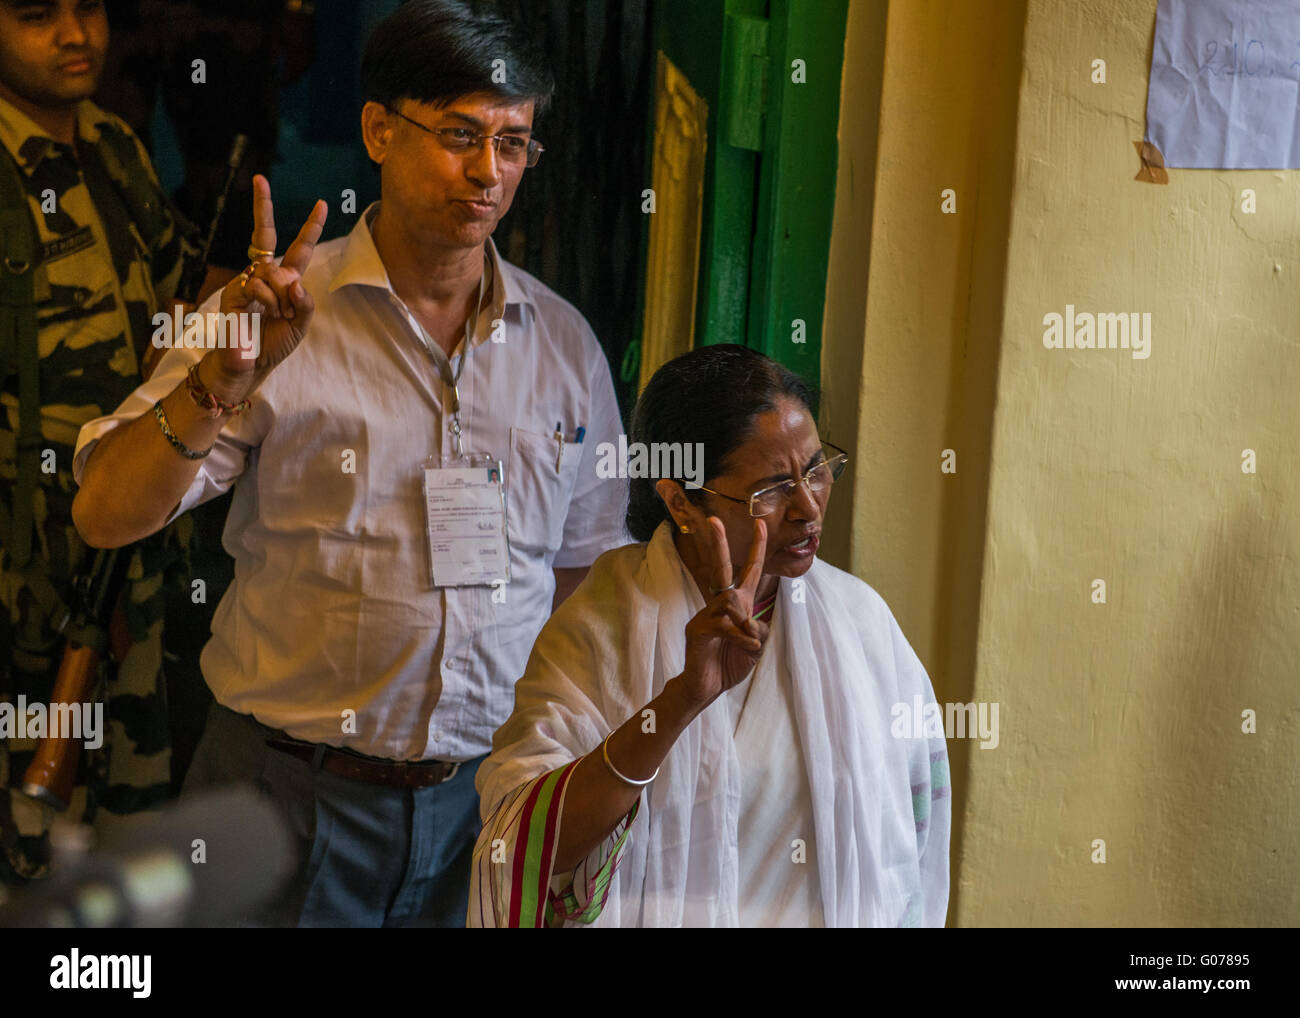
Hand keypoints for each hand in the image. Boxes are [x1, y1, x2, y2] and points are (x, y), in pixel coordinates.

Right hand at [210, 174, 326, 398]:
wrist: (250, 365)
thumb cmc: (274, 344)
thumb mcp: (301, 325)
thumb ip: (306, 303)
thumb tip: (295, 281)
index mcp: (285, 281)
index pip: (299, 249)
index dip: (310, 228)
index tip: (322, 205)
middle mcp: (264, 275)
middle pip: (265, 235)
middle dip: (262, 206)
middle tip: (260, 179)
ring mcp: (247, 281)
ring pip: (272, 270)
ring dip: (282, 295)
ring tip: (279, 314)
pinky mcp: (233, 292)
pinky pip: (258, 285)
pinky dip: (268, 301)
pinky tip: (265, 313)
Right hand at [677, 516, 768, 706]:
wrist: (706, 687)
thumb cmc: (728, 663)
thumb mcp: (754, 646)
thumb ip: (759, 629)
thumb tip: (752, 620)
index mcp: (737, 605)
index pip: (749, 571)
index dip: (757, 549)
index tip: (761, 525)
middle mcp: (720, 604)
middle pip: (720, 568)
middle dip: (719, 543)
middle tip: (714, 520)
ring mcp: (706, 615)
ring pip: (730, 600)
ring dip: (744, 621)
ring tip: (749, 640)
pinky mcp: (698, 629)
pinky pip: (725, 625)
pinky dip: (741, 637)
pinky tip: (747, 645)